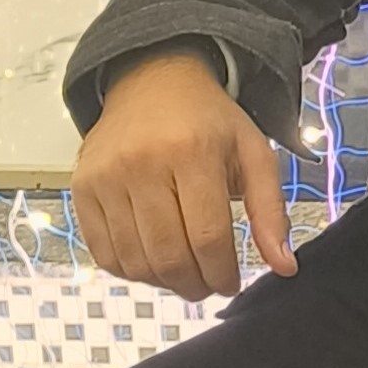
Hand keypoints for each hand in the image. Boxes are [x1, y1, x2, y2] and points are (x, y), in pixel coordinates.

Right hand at [71, 47, 297, 299]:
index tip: (232, 283)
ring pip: (134, 261)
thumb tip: (284, 267)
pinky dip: (131, 271)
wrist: (155, 81)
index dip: (222, 273)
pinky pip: (103, 254)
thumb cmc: (209, 121)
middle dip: (194, 285)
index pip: (207, 236)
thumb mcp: (253, 152)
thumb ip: (270, 210)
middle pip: (168, 255)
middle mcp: (142, 164)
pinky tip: (153, 262)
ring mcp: (106, 178)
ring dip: (163, 282)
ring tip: (184, 273)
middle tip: (208, 285)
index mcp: (193, 151)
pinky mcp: (82, 189)